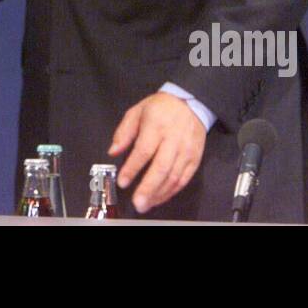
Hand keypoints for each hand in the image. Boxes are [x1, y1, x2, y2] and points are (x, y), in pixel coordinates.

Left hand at [108, 92, 206, 213]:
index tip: (122, 182)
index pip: (144, 151)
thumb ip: (124, 132)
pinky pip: (184, 179)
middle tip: (137, 203)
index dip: (132, 168)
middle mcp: (173, 140)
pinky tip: (160, 198)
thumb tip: (112, 152)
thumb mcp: (137, 111)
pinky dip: (172, 192)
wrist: (191, 102)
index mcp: (156, 126)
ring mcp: (186, 151)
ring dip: (159, 194)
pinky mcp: (195, 159)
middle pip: (161, 168)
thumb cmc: (160, 108)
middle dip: (148, 188)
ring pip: (174, 177)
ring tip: (146, 204)